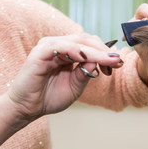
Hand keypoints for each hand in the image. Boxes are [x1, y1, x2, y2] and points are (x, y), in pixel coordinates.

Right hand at [8, 34, 122, 122]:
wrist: (28, 108)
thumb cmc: (50, 97)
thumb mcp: (76, 86)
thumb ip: (86, 73)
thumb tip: (99, 62)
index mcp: (68, 53)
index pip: (90, 45)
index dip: (105, 53)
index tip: (119, 63)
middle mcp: (59, 46)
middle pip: (86, 40)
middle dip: (104, 51)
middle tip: (117, 62)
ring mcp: (49, 47)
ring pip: (77, 42)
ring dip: (96, 52)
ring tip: (109, 62)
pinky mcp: (40, 53)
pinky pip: (61, 47)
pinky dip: (76, 51)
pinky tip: (88, 59)